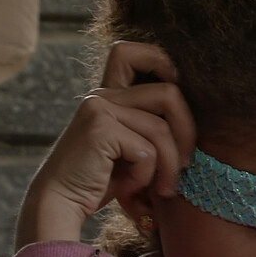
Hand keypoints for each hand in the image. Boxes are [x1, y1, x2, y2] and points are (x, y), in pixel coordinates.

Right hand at [15, 42, 195, 249]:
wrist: (59, 205)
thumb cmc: (99, 183)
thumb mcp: (129, 150)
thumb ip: (151, 129)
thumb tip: (196, 125)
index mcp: (107, 95)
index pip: (128, 51)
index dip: (160, 61)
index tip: (176, 89)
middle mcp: (101, 95)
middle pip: (169, 94)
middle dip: (187, 133)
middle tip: (184, 166)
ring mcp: (100, 108)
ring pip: (162, 129)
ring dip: (170, 166)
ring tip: (162, 189)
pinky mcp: (100, 129)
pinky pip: (147, 151)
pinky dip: (146, 175)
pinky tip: (130, 188)